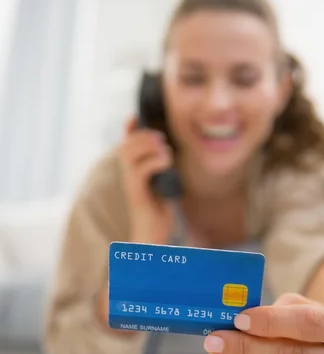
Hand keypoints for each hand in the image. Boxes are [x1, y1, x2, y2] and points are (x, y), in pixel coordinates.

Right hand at [119, 117, 174, 243]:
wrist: (152, 236)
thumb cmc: (158, 211)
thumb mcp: (162, 183)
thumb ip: (160, 168)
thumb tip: (167, 150)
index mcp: (133, 171)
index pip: (125, 144)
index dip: (128, 129)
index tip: (134, 116)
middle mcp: (127, 176)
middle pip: (126, 145)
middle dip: (143, 136)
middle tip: (161, 139)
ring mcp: (130, 185)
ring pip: (130, 155)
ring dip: (149, 147)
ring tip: (165, 152)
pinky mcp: (137, 195)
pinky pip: (141, 171)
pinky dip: (155, 162)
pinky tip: (166, 164)